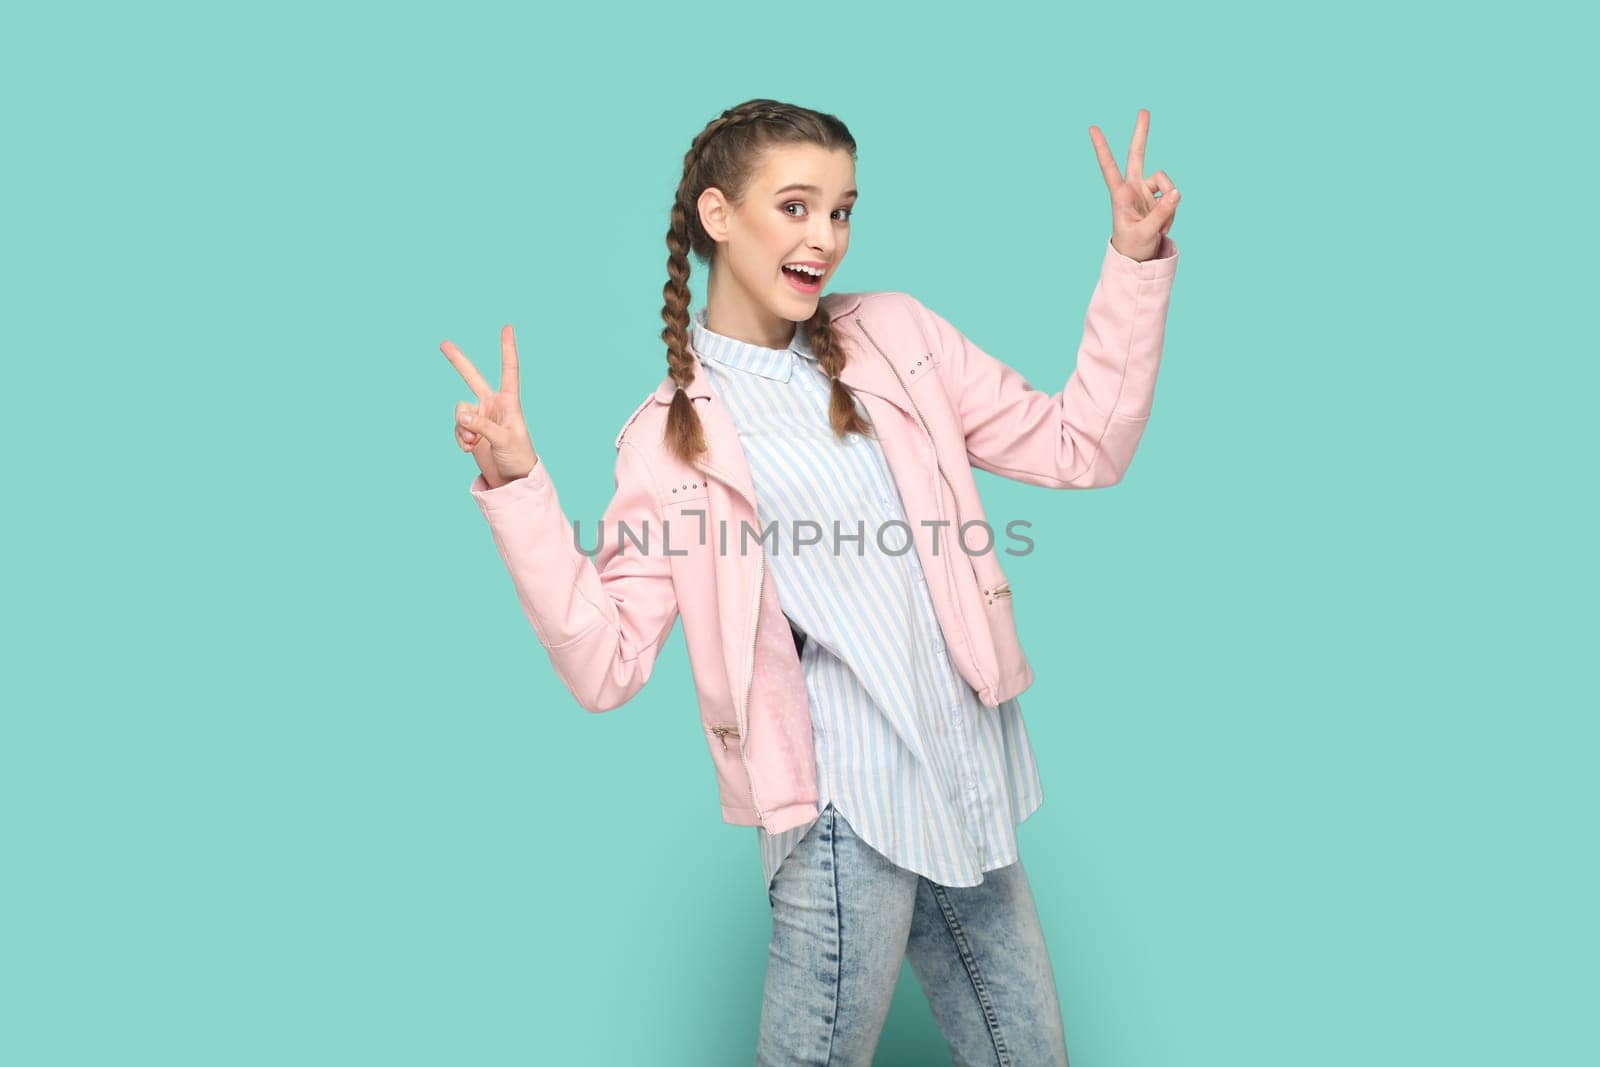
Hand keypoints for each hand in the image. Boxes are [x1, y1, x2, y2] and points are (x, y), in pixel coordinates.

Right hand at [440, 324, 538, 488]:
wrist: (512, 479)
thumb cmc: (518, 457)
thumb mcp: (503, 440)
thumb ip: (481, 425)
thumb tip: (460, 415)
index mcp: (508, 402)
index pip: (508, 370)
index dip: (507, 349)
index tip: (507, 328)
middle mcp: (493, 405)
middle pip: (472, 378)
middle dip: (457, 362)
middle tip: (443, 343)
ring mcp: (480, 417)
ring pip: (459, 411)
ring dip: (462, 428)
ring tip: (474, 442)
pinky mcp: (470, 430)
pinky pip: (456, 428)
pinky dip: (460, 438)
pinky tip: (470, 449)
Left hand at [1088, 109, 1179, 261]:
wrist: (1139, 257)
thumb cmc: (1133, 247)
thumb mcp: (1146, 233)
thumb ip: (1162, 213)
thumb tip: (1177, 192)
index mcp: (1120, 195)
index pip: (1109, 167)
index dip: (1102, 148)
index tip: (1092, 128)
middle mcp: (1132, 189)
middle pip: (1137, 155)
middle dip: (1141, 134)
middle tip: (1144, 111)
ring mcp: (1145, 192)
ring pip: (1166, 183)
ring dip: (1169, 204)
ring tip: (1163, 225)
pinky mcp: (1158, 197)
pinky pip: (1172, 196)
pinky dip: (1172, 211)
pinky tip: (1165, 225)